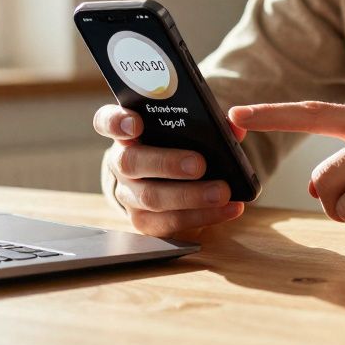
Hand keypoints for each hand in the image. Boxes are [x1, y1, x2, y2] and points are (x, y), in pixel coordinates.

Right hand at [94, 104, 245, 236]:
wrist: (169, 180)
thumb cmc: (179, 145)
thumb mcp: (188, 128)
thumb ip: (209, 122)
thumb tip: (236, 124)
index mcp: (127, 132)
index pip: (108, 122)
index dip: (118, 122)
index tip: (137, 123)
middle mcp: (122, 163)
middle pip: (131, 162)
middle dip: (166, 163)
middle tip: (199, 164)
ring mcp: (129, 194)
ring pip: (150, 198)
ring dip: (190, 196)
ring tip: (222, 192)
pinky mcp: (144, 222)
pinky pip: (169, 223)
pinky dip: (203, 216)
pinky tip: (229, 209)